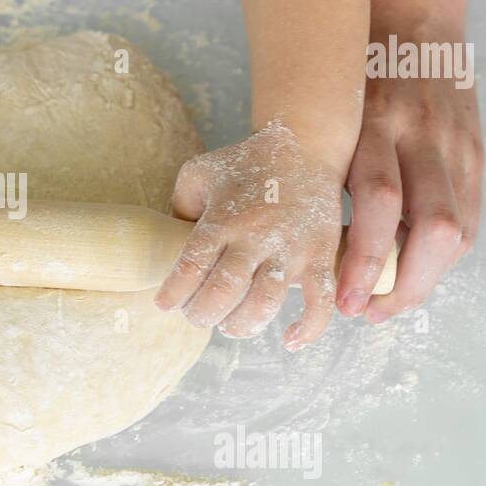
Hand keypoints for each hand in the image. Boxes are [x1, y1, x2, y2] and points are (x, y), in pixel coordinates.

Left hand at [155, 124, 344, 349]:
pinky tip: (289, 340)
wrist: (304, 145)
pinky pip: (320, 301)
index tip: (164, 304)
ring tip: (229, 323)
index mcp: (223, 218)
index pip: (190, 266)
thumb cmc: (244, 162)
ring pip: (264, 303)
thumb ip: (179, 205)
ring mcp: (291, 249)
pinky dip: (308, 328)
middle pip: (223, 292)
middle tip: (196, 315)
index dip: (173, 294)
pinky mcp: (321, 256)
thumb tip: (165, 241)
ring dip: (242, 324)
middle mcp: (255, 236)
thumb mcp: (199, 172)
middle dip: (202, 314)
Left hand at [337, 37, 482, 322]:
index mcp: (374, 123)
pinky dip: (444, 253)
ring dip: (425, 277)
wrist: (412, 11)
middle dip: (402, 283)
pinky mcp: (475, 150)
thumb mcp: (327, 109)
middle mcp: (421, 135)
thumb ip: (322, 165)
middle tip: (365, 311)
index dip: (364, 258)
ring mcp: (455, 143)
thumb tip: (298, 237)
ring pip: (456, 229)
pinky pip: (469, 216)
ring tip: (387, 300)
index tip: (341, 298)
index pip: (378, 203)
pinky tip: (415, 267)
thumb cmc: (351, 67)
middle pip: (430, 227)